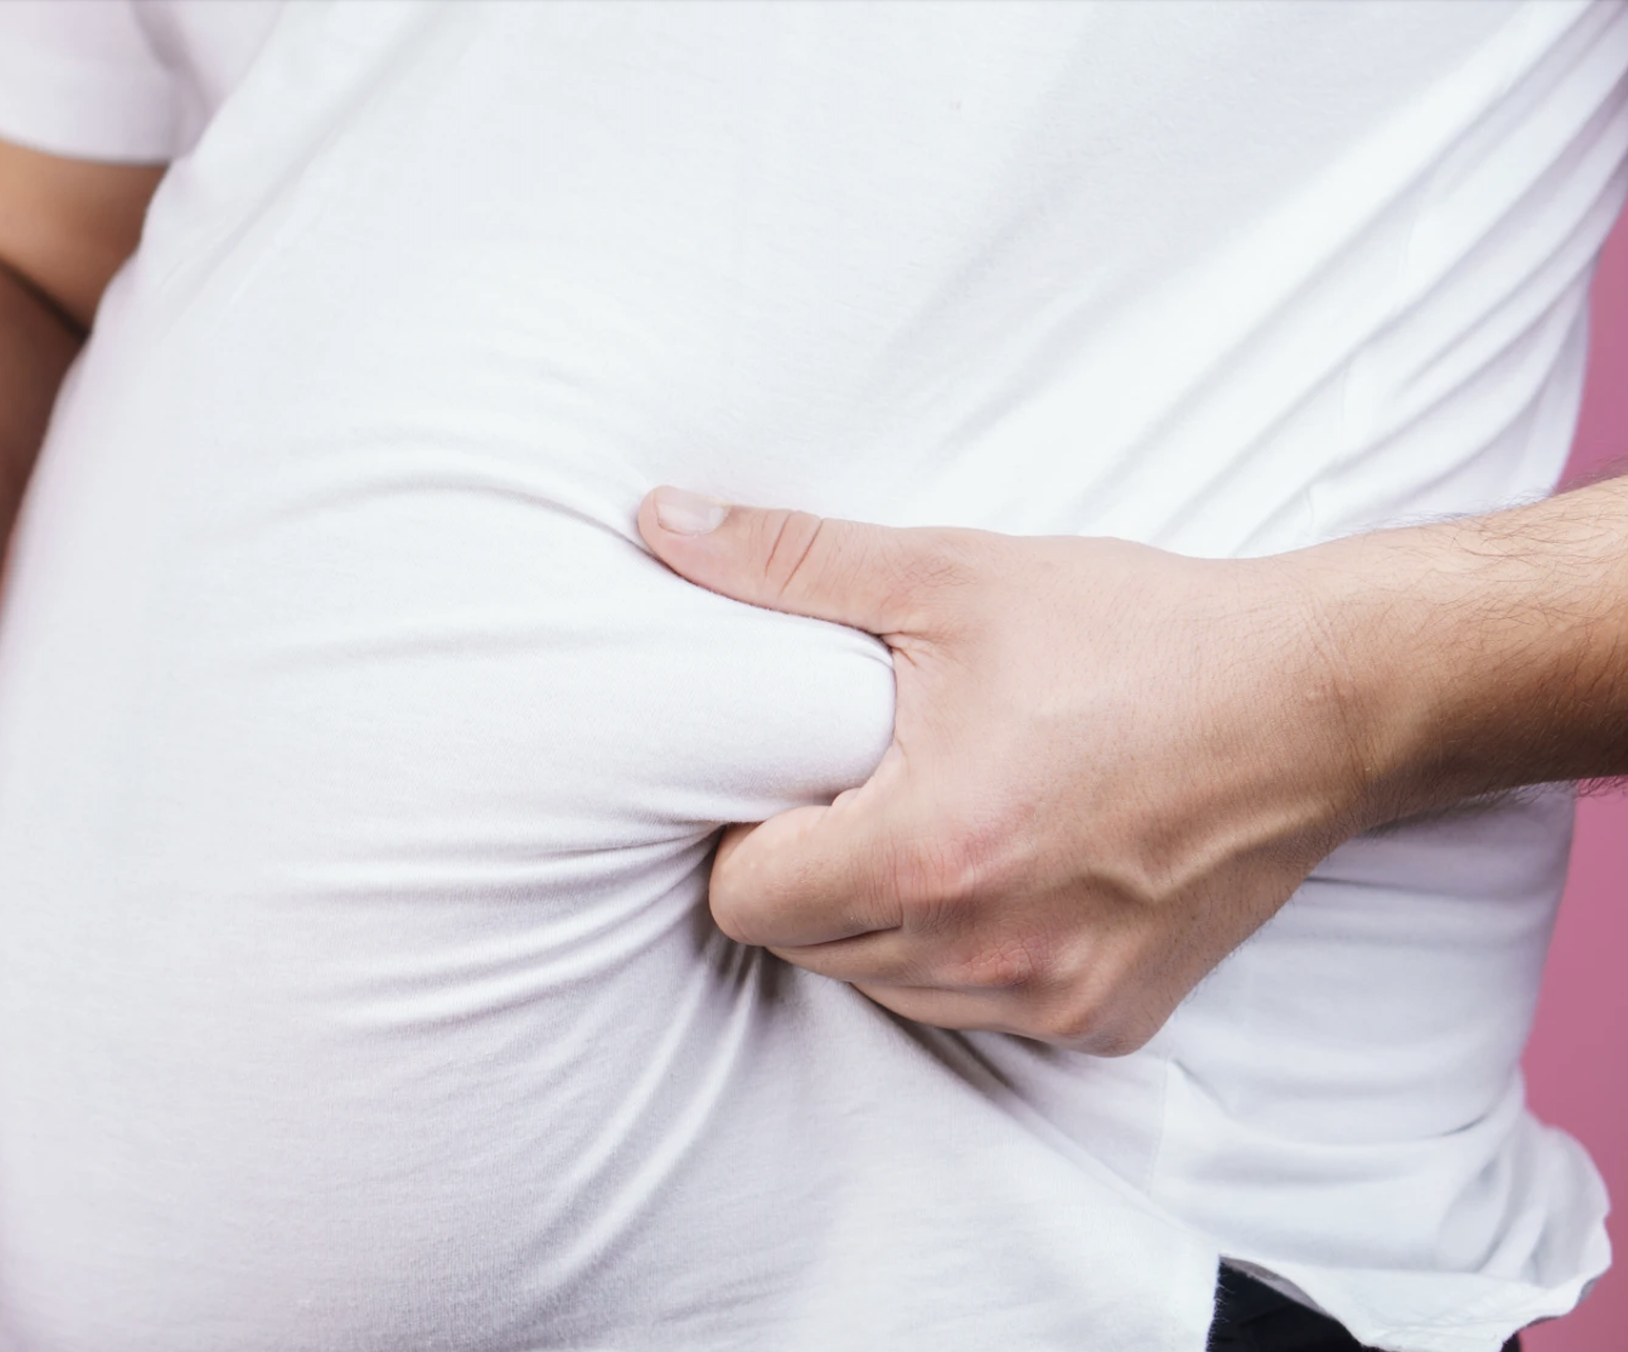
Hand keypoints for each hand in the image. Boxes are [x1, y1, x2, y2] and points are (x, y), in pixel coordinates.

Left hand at [638, 487, 1375, 1054]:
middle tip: (861, 788)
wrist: (1323, 696)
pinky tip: (1011, 866)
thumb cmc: (1135, 631)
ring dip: (883, 921)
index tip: (788, 780)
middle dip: (807, 875)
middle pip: (805, 950)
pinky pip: (978, 1011)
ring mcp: (1051, 999)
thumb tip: (660, 521)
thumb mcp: (949, 578)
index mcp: (930, 854)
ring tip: (937, 818)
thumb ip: (788, 561)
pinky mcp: (1107, 1020)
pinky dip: (968, 952)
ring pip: (885, 990)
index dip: (743, 837)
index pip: (742, 902)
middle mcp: (986, 952)